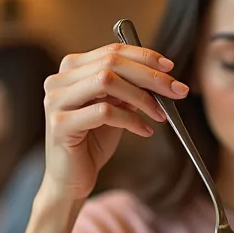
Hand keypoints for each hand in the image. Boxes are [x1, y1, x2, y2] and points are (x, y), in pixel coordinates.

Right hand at [41, 44, 188, 200]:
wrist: (70, 181)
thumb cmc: (92, 143)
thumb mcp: (115, 109)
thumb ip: (129, 89)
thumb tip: (160, 76)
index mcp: (71, 70)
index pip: (112, 51)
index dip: (144, 56)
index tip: (170, 67)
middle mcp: (59, 80)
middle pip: (112, 63)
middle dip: (150, 75)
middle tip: (177, 90)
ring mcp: (56, 100)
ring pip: (106, 81)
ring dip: (142, 96)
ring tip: (160, 114)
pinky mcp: (60, 124)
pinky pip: (104, 112)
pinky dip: (131, 120)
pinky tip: (145, 131)